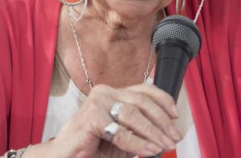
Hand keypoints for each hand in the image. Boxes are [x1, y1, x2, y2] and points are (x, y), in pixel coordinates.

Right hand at [43, 84, 180, 157]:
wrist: (65, 157)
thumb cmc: (93, 147)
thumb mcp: (123, 136)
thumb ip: (140, 129)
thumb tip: (167, 131)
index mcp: (113, 93)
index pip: (145, 90)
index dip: (164, 101)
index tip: (176, 117)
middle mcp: (106, 93)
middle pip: (143, 102)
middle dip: (162, 122)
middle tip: (173, 138)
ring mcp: (97, 102)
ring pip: (134, 115)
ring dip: (153, 133)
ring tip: (164, 146)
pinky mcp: (91, 117)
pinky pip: (121, 132)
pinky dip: (138, 143)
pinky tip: (149, 150)